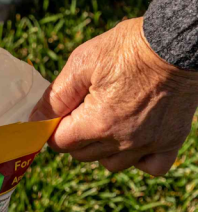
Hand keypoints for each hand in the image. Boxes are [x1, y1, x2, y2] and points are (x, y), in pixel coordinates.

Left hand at [30, 18, 197, 175]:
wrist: (174, 45)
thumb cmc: (126, 48)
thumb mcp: (81, 64)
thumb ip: (56, 96)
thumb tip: (35, 120)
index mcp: (97, 123)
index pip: (60, 143)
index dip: (53, 127)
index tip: (61, 111)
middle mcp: (123, 140)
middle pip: (82, 155)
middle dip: (74, 136)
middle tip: (83, 109)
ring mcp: (149, 143)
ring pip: (112, 164)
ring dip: (102, 149)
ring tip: (106, 120)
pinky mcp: (171, 141)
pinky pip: (151, 166)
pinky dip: (139, 158)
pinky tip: (133, 136)